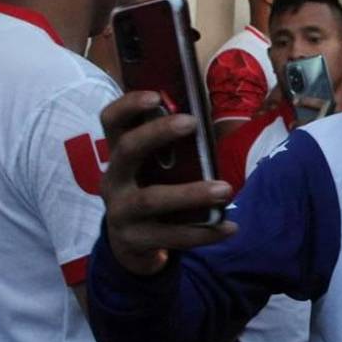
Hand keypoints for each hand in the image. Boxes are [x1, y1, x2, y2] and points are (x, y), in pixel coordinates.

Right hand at [100, 92, 236, 275]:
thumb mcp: (154, 170)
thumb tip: (211, 125)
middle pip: (127, 150)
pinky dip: (204, 233)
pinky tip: (229, 228)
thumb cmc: (152, 192)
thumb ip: (174, 150)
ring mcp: (120, 212)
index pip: (111, 121)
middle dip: (158, 133)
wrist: (131, 246)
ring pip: (152, 199)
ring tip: (226, 189)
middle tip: (193, 122)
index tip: (156, 95)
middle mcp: (114, 180)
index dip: (129, 105)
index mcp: (120, 155)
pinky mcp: (134, 240)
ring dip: (192, 193)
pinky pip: (172, 236)